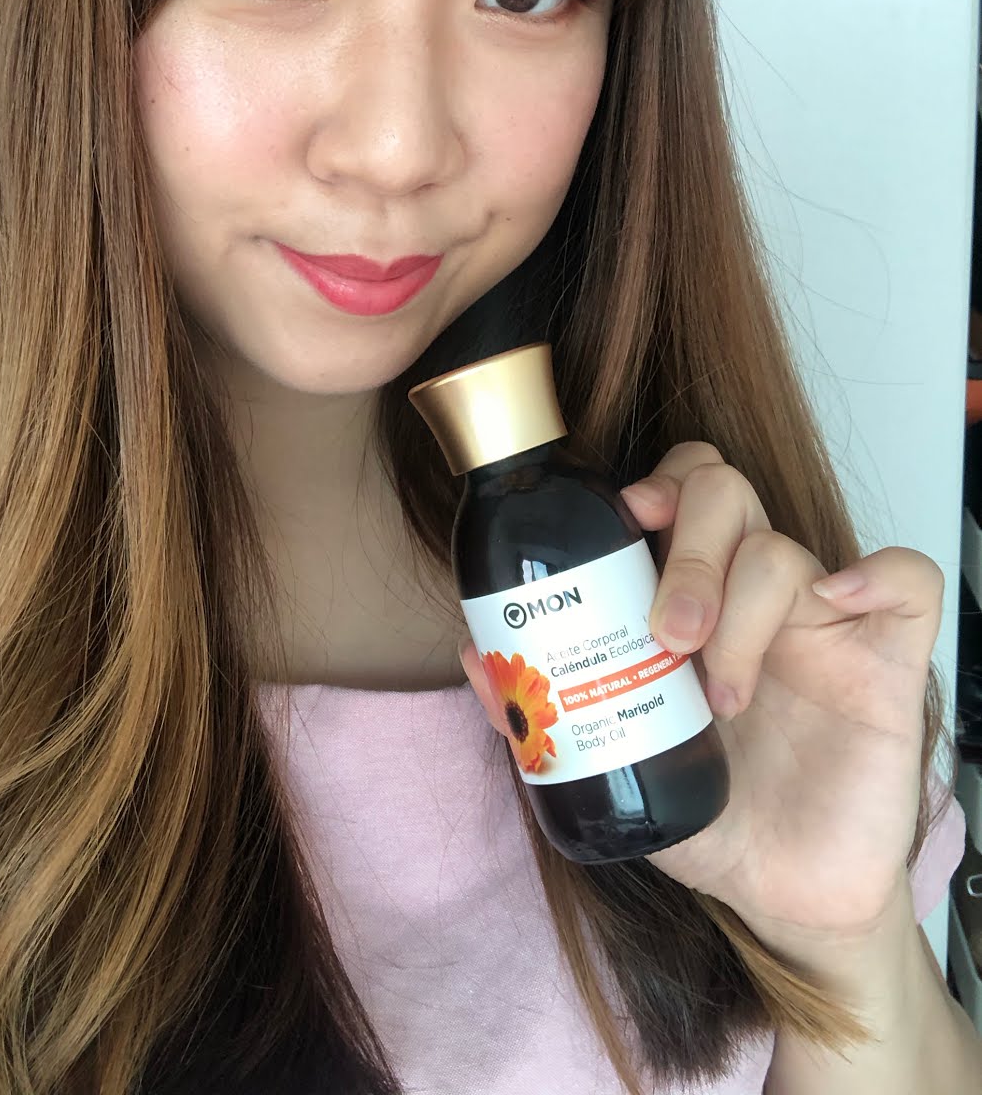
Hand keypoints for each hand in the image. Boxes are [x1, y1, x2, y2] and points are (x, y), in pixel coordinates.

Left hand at [458, 441, 944, 948]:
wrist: (785, 897)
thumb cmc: (707, 815)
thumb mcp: (615, 760)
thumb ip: (545, 713)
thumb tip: (476, 657)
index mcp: (690, 596)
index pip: (678, 489)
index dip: (654, 486)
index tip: (624, 522)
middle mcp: (752, 593)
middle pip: (725, 492)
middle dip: (688, 553)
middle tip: (668, 635)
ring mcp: (821, 623)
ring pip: (786, 547)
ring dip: (742, 610)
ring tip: (721, 694)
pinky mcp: (886, 663)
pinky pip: (906, 581)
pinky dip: (874, 575)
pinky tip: (837, 605)